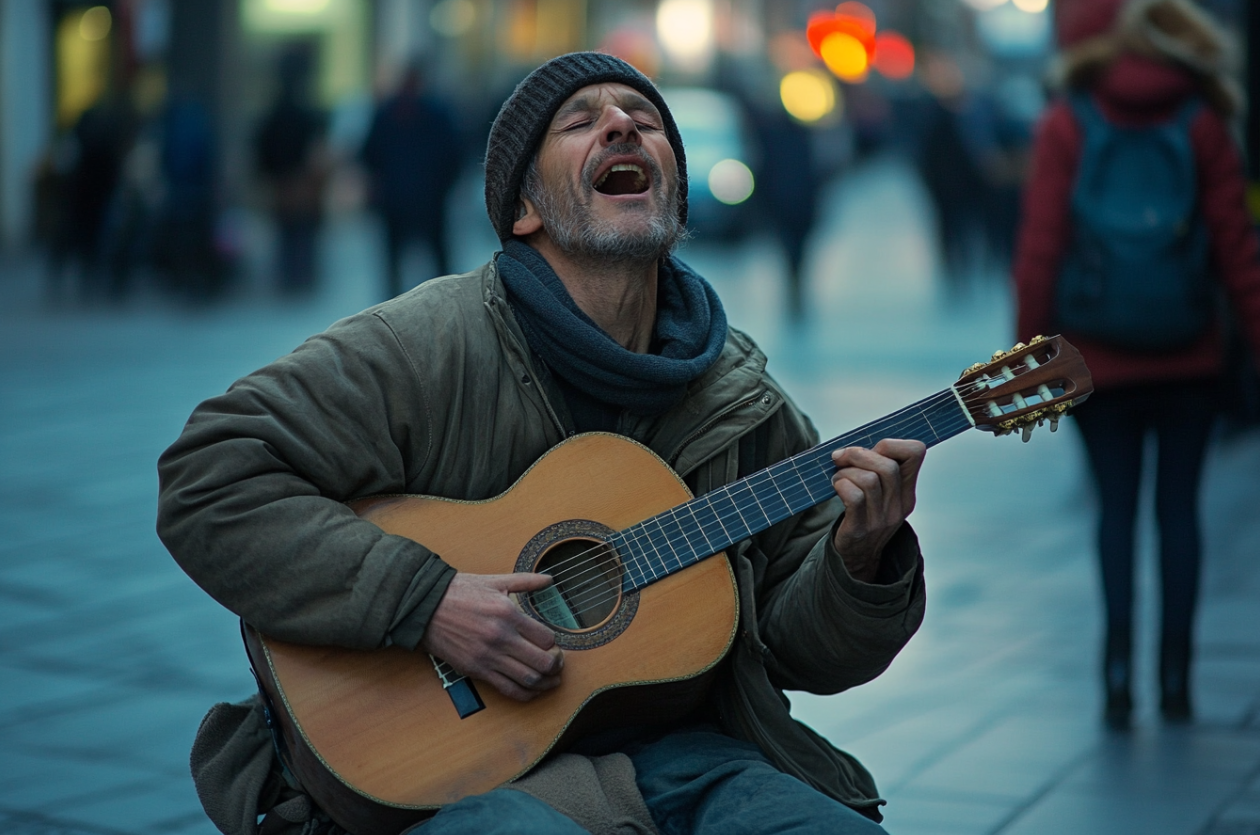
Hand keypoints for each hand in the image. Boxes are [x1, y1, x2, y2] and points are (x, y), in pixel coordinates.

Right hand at [420, 572, 563, 701]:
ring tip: (552, 679)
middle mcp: (501, 637)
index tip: (554, 644)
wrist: (426, 607)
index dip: (555, 644)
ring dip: (546, 683)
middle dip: (556, 666)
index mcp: (508, 614)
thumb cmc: (460, 592)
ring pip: (529, 679)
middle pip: (543, 662)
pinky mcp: (476, 670)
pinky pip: (508, 689)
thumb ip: (526, 581)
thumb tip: (550, 579)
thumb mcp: (495, 581)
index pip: (546, 638)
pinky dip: (526, 694)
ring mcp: (488, 657)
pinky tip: (533, 690)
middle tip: (558, 663)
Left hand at [830, 439, 926, 582]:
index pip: (916, 452)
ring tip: (837, 478)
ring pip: (868, 479)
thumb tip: (857, 445)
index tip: (872, 448)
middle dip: (858, 454)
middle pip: (887, 466)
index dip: (893, 442)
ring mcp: (881, 519)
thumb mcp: (881, 493)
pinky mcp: (860, 529)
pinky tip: (836, 488)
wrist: (856, 558)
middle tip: (841, 458)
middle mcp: (899, 505)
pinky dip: (841, 486)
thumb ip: (877, 468)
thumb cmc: (863, 514)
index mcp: (907, 491)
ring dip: (845, 472)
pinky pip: (854, 498)